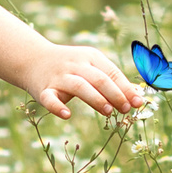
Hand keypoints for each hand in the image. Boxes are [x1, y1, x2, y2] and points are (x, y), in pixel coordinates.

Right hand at [17, 42, 146, 119]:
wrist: (33, 59)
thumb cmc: (71, 67)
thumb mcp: (91, 67)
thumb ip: (112, 80)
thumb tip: (137, 96)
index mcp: (90, 57)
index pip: (112, 72)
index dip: (126, 88)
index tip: (138, 103)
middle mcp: (76, 65)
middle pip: (99, 79)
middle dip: (115, 94)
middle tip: (126, 109)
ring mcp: (59, 77)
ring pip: (79, 86)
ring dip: (96, 98)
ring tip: (108, 111)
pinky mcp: (43, 89)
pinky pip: (50, 98)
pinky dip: (57, 107)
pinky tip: (67, 115)